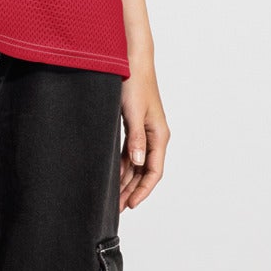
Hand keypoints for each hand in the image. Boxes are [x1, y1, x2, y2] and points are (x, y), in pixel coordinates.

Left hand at [119, 65, 168, 208]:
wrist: (131, 61)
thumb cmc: (134, 83)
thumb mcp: (133, 112)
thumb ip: (136, 138)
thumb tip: (139, 162)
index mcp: (159, 135)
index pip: (154, 172)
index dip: (143, 191)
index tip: (131, 205)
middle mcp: (154, 137)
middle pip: (145, 172)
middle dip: (132, 191)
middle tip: (117, 209)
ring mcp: (144, 132)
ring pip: (137, 165)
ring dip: (126, 181)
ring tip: (113, 198)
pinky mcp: (134, 127)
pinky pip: (130, 153)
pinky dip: (122, 166)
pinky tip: (112, 176)